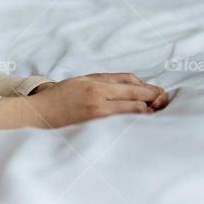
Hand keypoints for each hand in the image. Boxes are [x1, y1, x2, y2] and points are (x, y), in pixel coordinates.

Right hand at [9, 72, 169, 129]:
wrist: (40, 111)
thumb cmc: (61, 96)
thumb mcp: (83, 81)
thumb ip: (106, 81)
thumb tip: (135, 84)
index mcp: (96, 82)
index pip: (130, 82)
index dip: (148, 88)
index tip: (157, 93)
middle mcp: (98, 94)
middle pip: (135, 93)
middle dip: (154, 98)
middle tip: (164, 103)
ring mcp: (97, 110)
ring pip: (132, 109)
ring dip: (147, 111)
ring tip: (155, 114)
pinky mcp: (95, 123)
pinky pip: (122, 120)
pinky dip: (134, 120)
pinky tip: (140, 122)